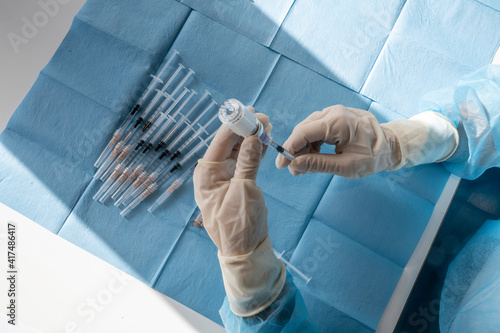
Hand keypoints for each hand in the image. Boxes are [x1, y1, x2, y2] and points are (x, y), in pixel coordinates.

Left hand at [194, 110, 285, 316]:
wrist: (245, 251)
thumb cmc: (240, 225)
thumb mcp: (245, 190)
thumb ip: (248, 161)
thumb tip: (254, 136)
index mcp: (207, 174)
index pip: (220, 141)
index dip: (236, 125)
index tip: (252, 113)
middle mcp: (212, 173)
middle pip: (227, 143)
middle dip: (245, 130)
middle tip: (263, 119)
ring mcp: (223, 177)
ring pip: (236, 150)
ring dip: (250, 139)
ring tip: (267, 127)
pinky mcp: (235, 182)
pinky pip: (243, 161)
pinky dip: (253, 151)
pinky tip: (264, 142)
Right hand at [275, 105, 400, 178]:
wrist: (391, 146)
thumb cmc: (373, 157)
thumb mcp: (345, 166)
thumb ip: (317, 165)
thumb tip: (294, 165)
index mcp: (337, 122)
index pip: (303, 133)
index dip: (288, 149)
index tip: (281, 165)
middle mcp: (334, 112)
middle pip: (304, 129)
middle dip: (295, 149)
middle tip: (293, 169)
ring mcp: (336, 112)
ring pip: (309, 128)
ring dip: (303, 146)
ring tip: (304, 165)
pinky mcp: (337, 116)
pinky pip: (317, 127)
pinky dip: (312, 141)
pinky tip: (313, 155)